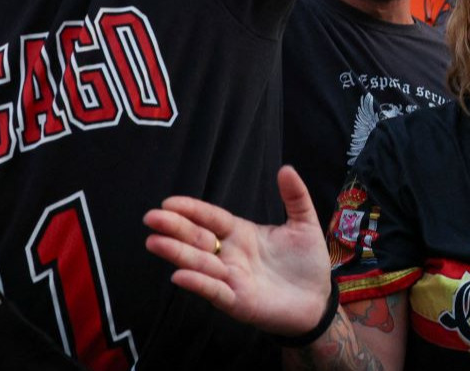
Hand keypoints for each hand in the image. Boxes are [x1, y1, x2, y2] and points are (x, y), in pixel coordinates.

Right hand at [144, 166, 333, 337]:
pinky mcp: (238, 301)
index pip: (211, 218)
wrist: (318, 300)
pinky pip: (214, 291)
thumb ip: (295, 197)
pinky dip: (198, 284)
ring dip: (177, 254)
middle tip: (151, 218)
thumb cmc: (306, 262)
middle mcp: (230, 255)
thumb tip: (286, 168)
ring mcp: (231, 278)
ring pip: (199, 264)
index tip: (168, 202)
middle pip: (198, 239)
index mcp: (241, 233)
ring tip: (154, 242)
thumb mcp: (304, 224)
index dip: (191, 210)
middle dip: (174, 228)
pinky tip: (179, 276)